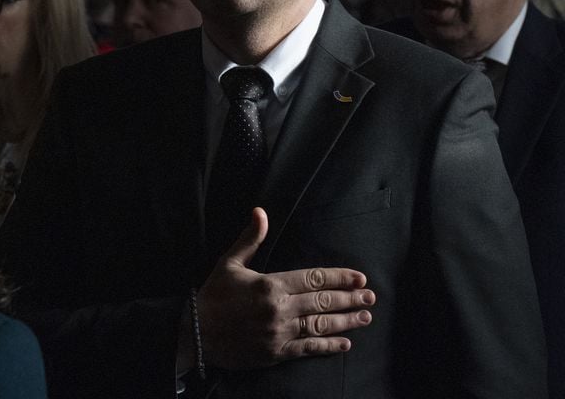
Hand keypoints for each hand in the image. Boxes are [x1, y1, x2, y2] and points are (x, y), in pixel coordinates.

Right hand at [197, 207, 374, 369]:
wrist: (193, 333)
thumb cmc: (213, 295)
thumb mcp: (229, 262)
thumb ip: (249, 238)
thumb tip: (260, 211)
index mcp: (271, 284)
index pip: (315, 278)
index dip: (340, 278)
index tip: (359, 278)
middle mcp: (279, 308)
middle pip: (323, 302)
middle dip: (350, 299)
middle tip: (371, 296)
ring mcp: (279, 332)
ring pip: (320, 326)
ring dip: (346, 321)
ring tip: (365, 317)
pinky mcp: (276, 353)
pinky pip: (308, 348)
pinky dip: (328, 346)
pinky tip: (345, 343)